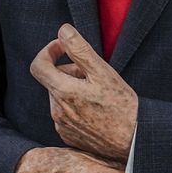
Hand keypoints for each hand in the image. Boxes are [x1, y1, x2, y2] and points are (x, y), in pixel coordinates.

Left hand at [30, 25, 137, 163]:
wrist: (133, 141)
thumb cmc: (121, 106)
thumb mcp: (102, 72)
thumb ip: (79, 49)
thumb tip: (63, 31)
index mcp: (62, 92)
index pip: (38, 66)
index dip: (48, 52)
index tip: (62, 48)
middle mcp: (57, 110)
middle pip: (54, 81)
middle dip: (69, 72)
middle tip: (94, 74)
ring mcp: (62, 125)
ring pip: (61, 97)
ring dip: (74, 89)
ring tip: (98, 94)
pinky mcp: (68, 136)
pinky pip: (66, 114)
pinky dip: (76, 106)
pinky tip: (96, 110)